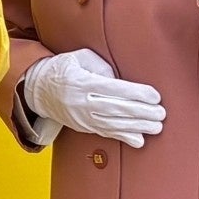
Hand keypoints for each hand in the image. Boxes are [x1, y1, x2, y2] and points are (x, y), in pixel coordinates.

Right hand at [21, 49, 165, 148]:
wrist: (37, 90)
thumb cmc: (63, 69)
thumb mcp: (79, 58)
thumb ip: (101, 65)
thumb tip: (119, 79)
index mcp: (81, 83)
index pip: (114, 90)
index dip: (136, 94)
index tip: (154, 96)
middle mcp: (81, 103)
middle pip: (116, 109)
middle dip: (142, 113)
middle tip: (161, 114)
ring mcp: (82, 117)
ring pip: (113, 124)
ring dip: (137, 127)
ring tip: (156, 127)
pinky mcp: (83, 126)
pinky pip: (105, 133)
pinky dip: (123, 137)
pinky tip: (139, 140)